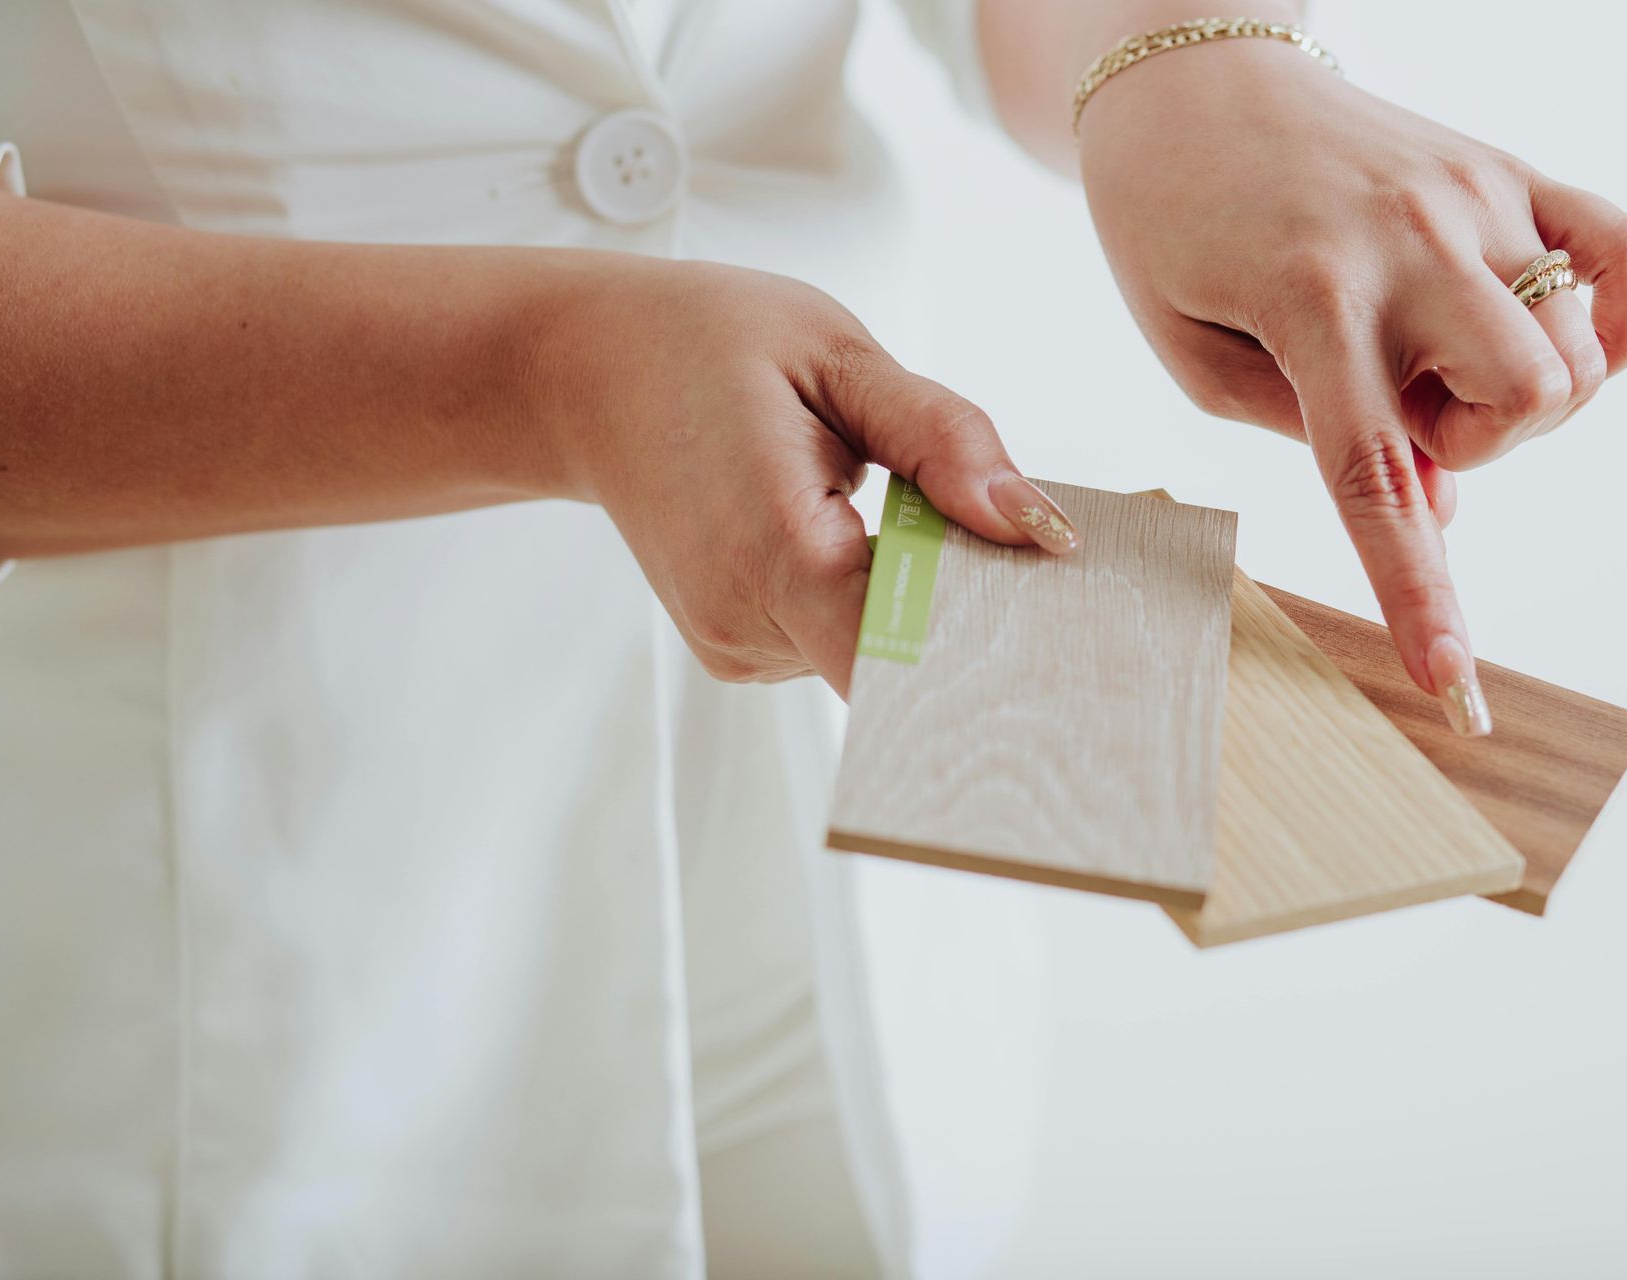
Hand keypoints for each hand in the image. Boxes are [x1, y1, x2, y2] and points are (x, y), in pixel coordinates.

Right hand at [539, 259, 1079, 695]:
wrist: (585, 374)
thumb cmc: (706, 345)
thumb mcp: (839, 356)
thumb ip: (946, 442)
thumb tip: (1041, 527)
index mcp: (775, 548)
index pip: (913, 656)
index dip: (990, 638)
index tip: (1041, 596)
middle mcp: (746, 622)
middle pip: (904, 659)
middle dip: (958, 599)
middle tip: (966, 512)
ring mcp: (736, 648)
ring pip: (873, 650)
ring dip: (904, 585)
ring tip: (862, 495)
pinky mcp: (736, 650)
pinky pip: (835, 641)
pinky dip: (861, 592)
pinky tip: (834, 523)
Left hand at [1077, 36, 1626, 731]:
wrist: (1191, 83)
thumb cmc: (1170, 228)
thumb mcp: (1194, 354)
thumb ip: (1310, 434)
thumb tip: (1439, 502)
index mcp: (1310, 302)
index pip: (1377, 476)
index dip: (1415, 591)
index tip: (1449, 682)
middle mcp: (1410, 246)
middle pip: (1528, 403)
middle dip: (1476, 448)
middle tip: (1401, 410)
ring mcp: (1474, 199)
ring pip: (1581, 353)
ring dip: (1523, 397)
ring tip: (1439, 360)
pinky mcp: (1511, 168)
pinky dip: (1619, 321)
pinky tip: (1557, 338)